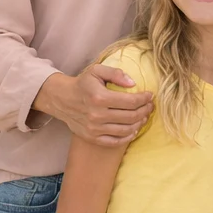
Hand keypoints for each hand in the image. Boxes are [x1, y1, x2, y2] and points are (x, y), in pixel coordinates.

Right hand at [34, 65, 152, 145]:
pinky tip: (133, 129)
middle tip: (150, 106)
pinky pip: (115, 141)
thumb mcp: (96, 71)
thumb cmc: (82, 84)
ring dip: (139, 123)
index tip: (150, 96)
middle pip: (131, 117)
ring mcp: (94, 129)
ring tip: (143, 116)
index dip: (144, 99)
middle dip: (145, 110)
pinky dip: (127, 137)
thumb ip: (115, 73)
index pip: (131, 101)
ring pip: (126, 130)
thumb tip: (133, 83)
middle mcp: (97, 115)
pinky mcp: (92, 138)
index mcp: (100, 97)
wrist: (62, 99)